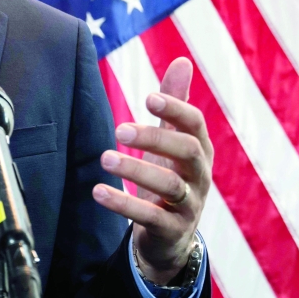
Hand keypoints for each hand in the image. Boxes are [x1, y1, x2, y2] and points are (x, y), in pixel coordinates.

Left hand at [92, 57, 212, 283]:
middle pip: (187, 151)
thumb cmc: (171, 177)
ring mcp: (189, 205)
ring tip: (104, 158)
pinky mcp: (172, 230)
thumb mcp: (173, 140)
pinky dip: (124, 204)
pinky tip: (98, 191)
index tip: (148, 97)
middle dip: (155, 138)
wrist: (171, 237)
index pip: (195, 124)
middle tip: (120, 130)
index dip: (175, 109)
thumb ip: (175, 103)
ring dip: (136, 170)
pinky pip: (151, 217)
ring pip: (170, 186)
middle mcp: (200, 175)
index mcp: (199, 149)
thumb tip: (182, 60)